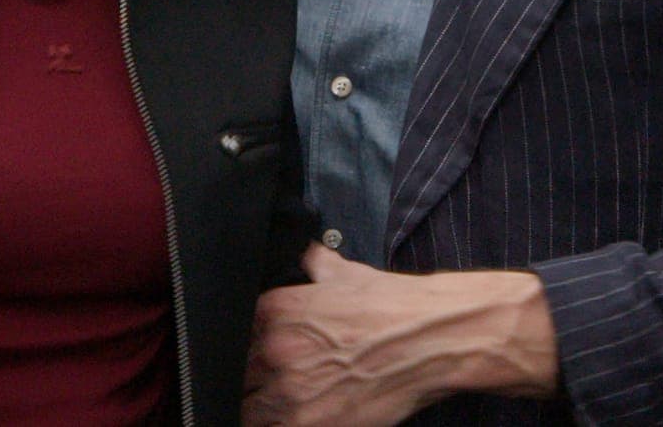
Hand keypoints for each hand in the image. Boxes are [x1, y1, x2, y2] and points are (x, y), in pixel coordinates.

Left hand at [242, 244, 558, 426]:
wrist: (432, 339)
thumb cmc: (392, 305)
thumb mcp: (345, 272)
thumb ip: (312, 264)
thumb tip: (301, 253)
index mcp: (276, 309)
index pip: (230, 334)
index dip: (239, 347)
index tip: (251, 355)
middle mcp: (274, 348)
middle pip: (233, 374)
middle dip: (246, 380)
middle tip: (268, 381)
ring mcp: (289, 390)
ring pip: (246, 408)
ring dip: (258, 408)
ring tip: (280, 403)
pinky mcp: (309, 423)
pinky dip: (276, 424)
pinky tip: (293, 418)